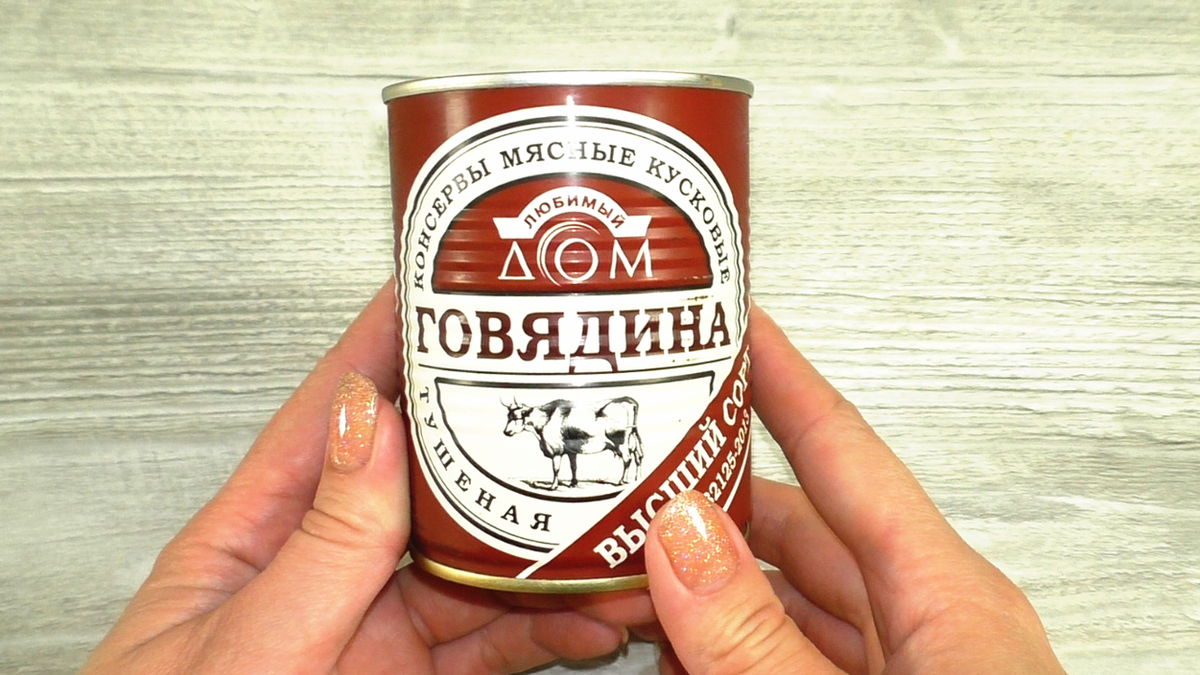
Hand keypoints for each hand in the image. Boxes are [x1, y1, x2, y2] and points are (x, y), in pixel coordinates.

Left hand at [80, 280, 649, 674]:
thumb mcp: (242, 647)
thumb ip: (316, 549)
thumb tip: (371, 427)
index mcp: (255, 535)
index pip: (334, 411)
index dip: (389, 341)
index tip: (445, 281)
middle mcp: (320, 569)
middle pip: (428, 478)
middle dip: (499, 434)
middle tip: (567, 390)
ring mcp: (369, 627)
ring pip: (477, 563)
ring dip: (548, 542)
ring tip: (610, 517)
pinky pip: (493, 642)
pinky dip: (549, 626)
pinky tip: (588, 611)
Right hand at [642, 304, 1068, 674]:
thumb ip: (759, 635)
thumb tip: (684, 538)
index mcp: (949, 597)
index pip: (845, 451)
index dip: (784, 378)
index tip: (736, 322)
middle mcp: (928, 621)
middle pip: (803, 523)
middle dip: (713, 496)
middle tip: (638, 468)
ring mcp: (903, 666)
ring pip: (788, 595)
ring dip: (708, 584)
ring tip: (632, 569)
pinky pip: (789, 650)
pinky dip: (729, 639)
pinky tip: (679, 648)